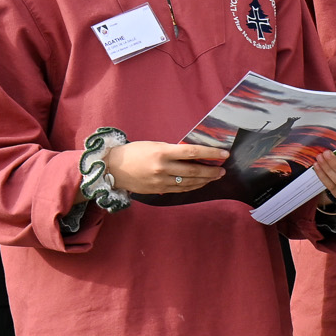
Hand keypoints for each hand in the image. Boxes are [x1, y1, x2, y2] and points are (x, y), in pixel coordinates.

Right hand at [104, 140, 230, 196]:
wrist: (111, 168)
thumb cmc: (133, 152)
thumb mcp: (154, 145)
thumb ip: (173, 150)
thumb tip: (194, 155)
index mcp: (162, 152)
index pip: (192, 152)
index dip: (211, 154)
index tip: (224, 154)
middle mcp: (162, 168)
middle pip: (194, 171)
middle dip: (211, 170)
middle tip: (223, 169)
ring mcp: (160, 181)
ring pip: (189, 183)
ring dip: (205, 180)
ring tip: (215, 176)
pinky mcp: (158, 190)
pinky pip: (180, 190)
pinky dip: (193, 186)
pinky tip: (200, 183)